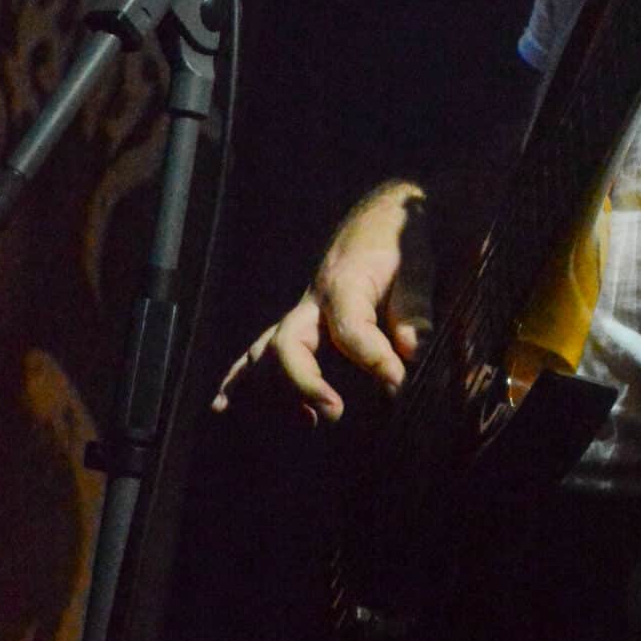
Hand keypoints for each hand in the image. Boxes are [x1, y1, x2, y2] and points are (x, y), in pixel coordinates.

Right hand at [211, 182, 429, 425]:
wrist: (378, 220)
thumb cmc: (399, 245)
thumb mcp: (417, 266)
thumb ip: (414, 308)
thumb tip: (411, 351)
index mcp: (344, 285)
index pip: (349, 329)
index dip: (373, 360)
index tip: (398, 384)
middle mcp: (312, 302)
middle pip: (288, 343)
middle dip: (304, 382)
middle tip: (336, 412)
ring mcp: (299, 315)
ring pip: (266, 353)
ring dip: (271, 389)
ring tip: (303, 420)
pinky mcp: (296, 326)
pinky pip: (259, 353)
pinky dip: (239, 380)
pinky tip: (223, 406)